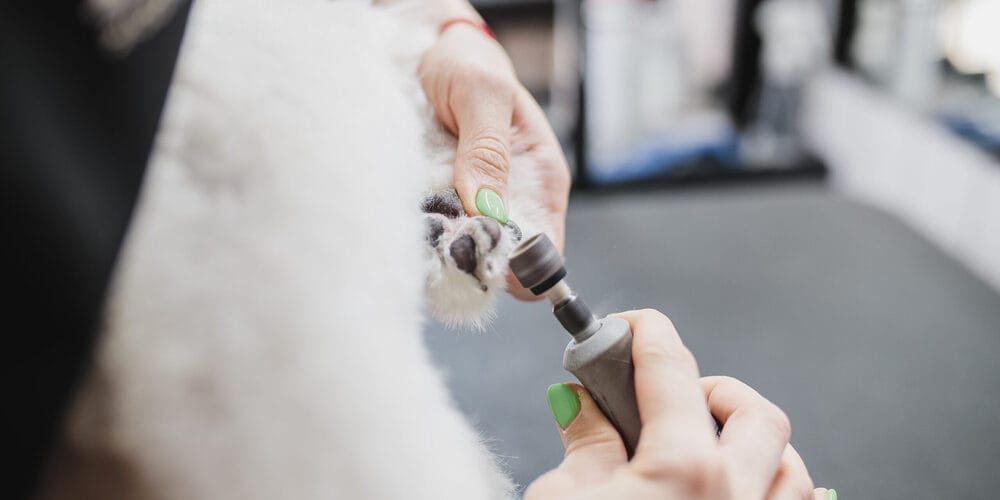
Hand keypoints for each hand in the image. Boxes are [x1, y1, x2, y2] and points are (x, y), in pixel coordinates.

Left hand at [418, 22, 570, 299]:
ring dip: (441, 247)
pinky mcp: (446, 205)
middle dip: (471, 258)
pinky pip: (437, 235)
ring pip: (464, 254)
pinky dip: (423, 233)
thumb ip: (486, 151)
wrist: (431, 49)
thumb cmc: (468, 65)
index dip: (515, 266)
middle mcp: (514, 203)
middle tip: (439, 233)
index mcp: (541, 182)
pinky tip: (409, 214)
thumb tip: (487, 211)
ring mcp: (477, 207)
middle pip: (501, 263)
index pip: (544, 253)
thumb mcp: (481, 96)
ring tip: (420, 220)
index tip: (477, 250)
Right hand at [526, 309, 833, 499]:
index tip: (633, 325)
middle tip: (672, 401)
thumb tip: (582, 403)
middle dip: (714, 391)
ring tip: (708, 452)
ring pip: (793, 468)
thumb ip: (584, 446)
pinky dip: (774, 495)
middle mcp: (738, 499)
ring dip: (754, 447)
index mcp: (682, 471)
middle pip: (754, 411)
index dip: (647, 333)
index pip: (670, 367)